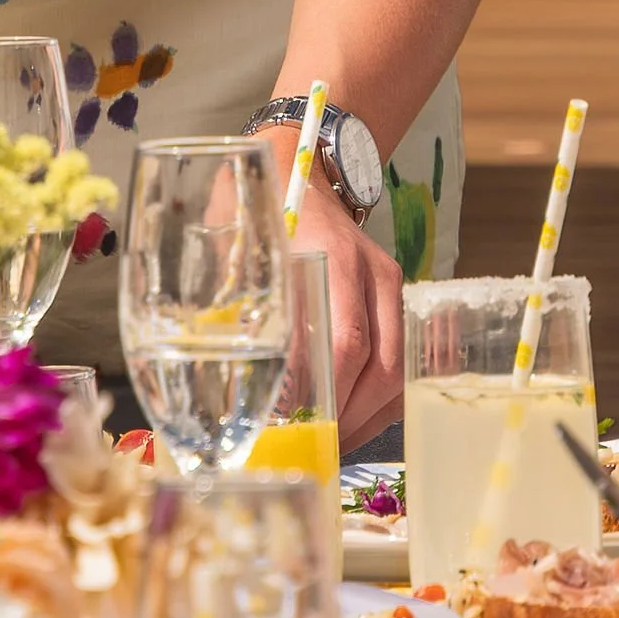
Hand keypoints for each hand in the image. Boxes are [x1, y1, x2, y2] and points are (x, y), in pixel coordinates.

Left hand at [258, 132, 400, 450]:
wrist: (301, 167)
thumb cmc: (255, 205)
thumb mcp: (234, 241)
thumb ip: (233, 297)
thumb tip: (218, 365)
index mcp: (330, 257)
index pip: (342, 341)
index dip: (322, 392)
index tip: (294, 426)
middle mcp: (370, 272)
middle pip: (379, 364)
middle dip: (348, 418)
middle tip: (315, 450)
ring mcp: (388, 284)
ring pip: (397, 369)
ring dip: (367, 417)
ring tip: (333, 445)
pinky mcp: (394, 296)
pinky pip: (400, 360)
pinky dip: (380, 400)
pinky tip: (352, 423)